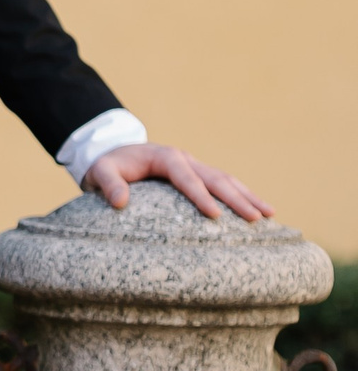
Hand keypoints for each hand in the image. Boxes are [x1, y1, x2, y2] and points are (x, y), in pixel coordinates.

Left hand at [83, 143, 271, 224]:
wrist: (114, 151)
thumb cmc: (108, 164)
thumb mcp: (101, 171)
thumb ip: (108, 183)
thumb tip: (120, 202)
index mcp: (166, 158)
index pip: (187, 177)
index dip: (201, 196)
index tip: (215, 215)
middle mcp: (185, 159)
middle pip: (216, 178)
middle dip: (238, 198)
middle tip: (257, 219)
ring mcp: (194, 166)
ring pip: (227, 180)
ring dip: (248, 196)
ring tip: (270, 214)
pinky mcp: (198, 175)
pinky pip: (223, 185)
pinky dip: (241, 196)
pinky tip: (258, 211)